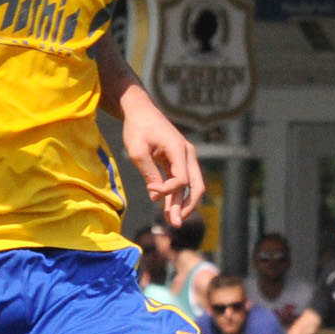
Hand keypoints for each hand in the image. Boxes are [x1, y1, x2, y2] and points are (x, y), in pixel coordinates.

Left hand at [119, 92, 204, 226]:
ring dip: (181, 204)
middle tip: (176, 223)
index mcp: (179, 149)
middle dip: (187, 206)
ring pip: (191, 187)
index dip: (167, 191)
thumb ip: (149, 173)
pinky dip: (175, 195)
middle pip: (197, 186)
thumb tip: (156, 196)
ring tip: (172, 221)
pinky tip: (167, 209)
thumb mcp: (137, 151)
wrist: (140, 110)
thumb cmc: (137, 128)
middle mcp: (187, 154)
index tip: (152, 192)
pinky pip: (181, 182)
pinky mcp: (178, 161)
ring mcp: (185, 158)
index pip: (182, 180)